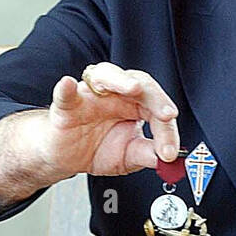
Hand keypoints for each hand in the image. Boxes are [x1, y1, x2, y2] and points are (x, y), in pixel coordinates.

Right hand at [42, 63, 180, 180]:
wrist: (67, 156)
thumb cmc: (98, 148)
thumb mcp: (129, 156)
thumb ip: (147, 155)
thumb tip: (168, 160)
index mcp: (135, 105)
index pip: (158, 108)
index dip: (167, 130)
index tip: (169, 152)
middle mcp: (116, 94)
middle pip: (140, 83)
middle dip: (156, 98)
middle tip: (166, 115)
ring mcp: (91, 96)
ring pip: (106, 75)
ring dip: (121, 80)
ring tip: (133, 88)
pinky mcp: (66, 105)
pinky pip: (66, 93)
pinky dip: (66, 88)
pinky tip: (69, 85)